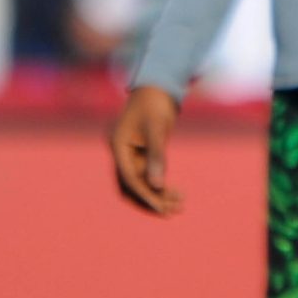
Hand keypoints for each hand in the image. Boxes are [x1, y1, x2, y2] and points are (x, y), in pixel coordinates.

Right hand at [109, 85, 183, 215]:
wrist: (157, 86)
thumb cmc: (156, 102)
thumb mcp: (158, 127)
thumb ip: (157, 155)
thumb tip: (157, 186)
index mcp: (118, 145)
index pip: (130, 178)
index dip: (146, 195)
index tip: (162, 208)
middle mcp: (120, 152)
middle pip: (131, 187)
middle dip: (151, 200)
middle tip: (173, 211)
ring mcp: (129, 153)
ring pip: (140, 184)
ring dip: (158, 196)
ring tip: (179, 205)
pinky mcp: (140, 154)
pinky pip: (147, 175)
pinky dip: (160, 186)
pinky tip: (176, 193)